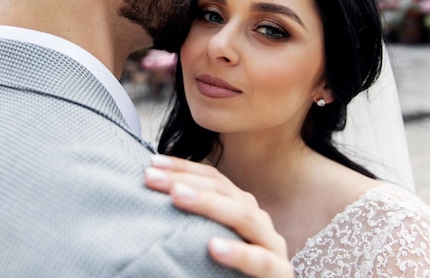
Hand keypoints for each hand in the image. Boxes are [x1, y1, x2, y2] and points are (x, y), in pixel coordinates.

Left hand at [144, 155, 292, 277]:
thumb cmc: (223, 271)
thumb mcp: (206, 238)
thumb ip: (191, 221)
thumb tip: (152, 192)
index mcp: (241, 208)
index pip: (213, 179)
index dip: (183, 168)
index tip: (152, 162)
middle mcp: (257, 220)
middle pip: (223, 191)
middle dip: (185, 180)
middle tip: (151, 175)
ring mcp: (271, 245)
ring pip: (244, 216)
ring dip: (209, 204)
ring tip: (177, 196)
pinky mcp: (278, 273)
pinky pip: (260, 261)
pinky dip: (238, 253)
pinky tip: (213, 247)